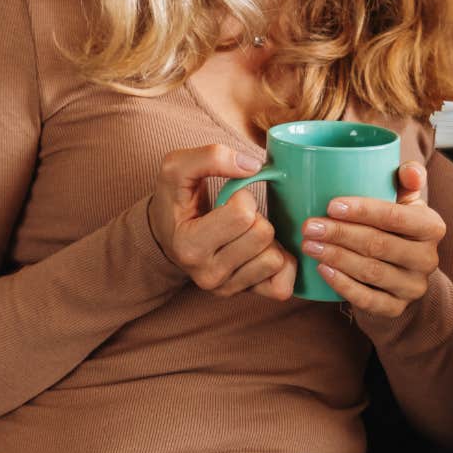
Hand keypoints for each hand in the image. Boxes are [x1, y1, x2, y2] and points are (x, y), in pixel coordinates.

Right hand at [148, 145, 295, 299]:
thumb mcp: (178, 168)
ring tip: (246, 234)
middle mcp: (206, 275)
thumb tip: (254, 166)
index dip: (242, 197)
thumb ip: (211, 156)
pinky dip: (281, 263)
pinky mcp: (246, 296)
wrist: (169, 235)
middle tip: (238, 218)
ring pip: (276, 259)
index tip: (228, 200)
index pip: (242, 214)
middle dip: (256, 218)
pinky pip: (283, 284)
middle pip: (263, 235)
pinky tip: (262, 250)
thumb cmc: (176, 200)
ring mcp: (227, 290)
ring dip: (267, 240)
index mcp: (189, 246)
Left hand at [302, 161, 444, 317]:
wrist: (405, 274)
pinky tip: (322, 270)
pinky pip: (367, 299)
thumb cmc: (398, 228)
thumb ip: (406, 179)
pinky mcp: (396, 308)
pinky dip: (342, 285)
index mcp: (431, 227)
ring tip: (309, 245)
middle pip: (379, 244)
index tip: (331, 205)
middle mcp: (427, 259)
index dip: (363, 211)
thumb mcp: (406, 203)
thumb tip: (411, 170)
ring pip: (371, 271)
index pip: (396, 217)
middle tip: (309, 226)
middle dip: (340, 234)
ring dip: (336, 257)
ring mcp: (413, 287)